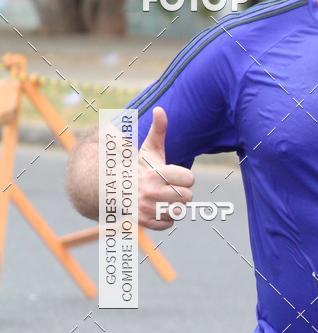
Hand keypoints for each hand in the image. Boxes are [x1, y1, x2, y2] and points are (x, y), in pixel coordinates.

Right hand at [138, 107, 194, 229]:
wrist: (114, 188)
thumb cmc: (138, 167)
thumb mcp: (149, 149)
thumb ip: (158, 130)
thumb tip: (160, 109)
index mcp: (156, 173)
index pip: (189, 179)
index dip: (184, 176)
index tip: (174, 175)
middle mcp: (151, 192)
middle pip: (187, 197)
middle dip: (181, 192)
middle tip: (169, 187)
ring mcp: (147, 209)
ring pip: (179, 211)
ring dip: (174, 205)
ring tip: (163, 197)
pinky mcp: (144, 222)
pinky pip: (169, 223)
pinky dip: (166, 218)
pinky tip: (158, 208)